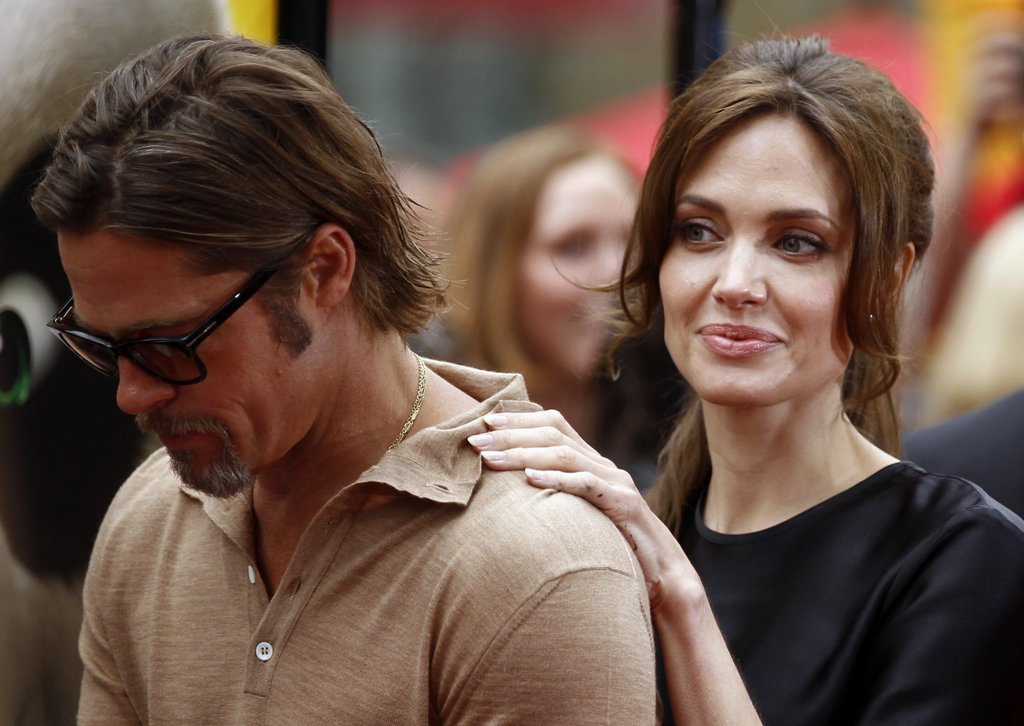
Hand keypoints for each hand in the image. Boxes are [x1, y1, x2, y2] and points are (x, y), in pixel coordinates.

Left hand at [468, 409, 697, 611]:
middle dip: (510, 434)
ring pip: (564, 454)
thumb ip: (556, 499)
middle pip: (554, 432)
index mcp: (593, 463)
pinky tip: (530, 479)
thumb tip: (511, 493)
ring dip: (521, 454)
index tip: (484, 421)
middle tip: (474, 440)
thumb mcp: (580, 517)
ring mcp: (616, 482)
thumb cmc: (616, 550)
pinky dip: (556, 479)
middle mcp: (604, 465)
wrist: (664, 576)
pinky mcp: (623, 504)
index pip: (554, 424)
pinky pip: (586, 485)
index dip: (519, 419)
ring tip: (489, 459)